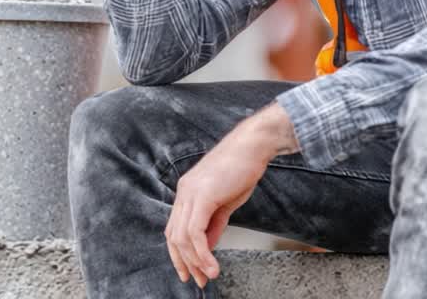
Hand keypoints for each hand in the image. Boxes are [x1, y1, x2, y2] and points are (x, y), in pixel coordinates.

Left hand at [164, 104, 298, 287]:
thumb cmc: (242, 169)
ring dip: (195, 261)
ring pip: (182, 237)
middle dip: (185, 262)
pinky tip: (212, 264)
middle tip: (199, 280)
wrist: (253, 146)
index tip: (191, 272)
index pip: (174, 229)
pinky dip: (202, 253)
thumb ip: (214, 224)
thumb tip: (206, 246)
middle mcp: (183, 192)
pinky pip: (194, 232)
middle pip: (173, 236)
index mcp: (187, 192)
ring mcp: (190, 193)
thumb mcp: (226, 202)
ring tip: (209, 276)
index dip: (180, 254)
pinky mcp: (202, 195)